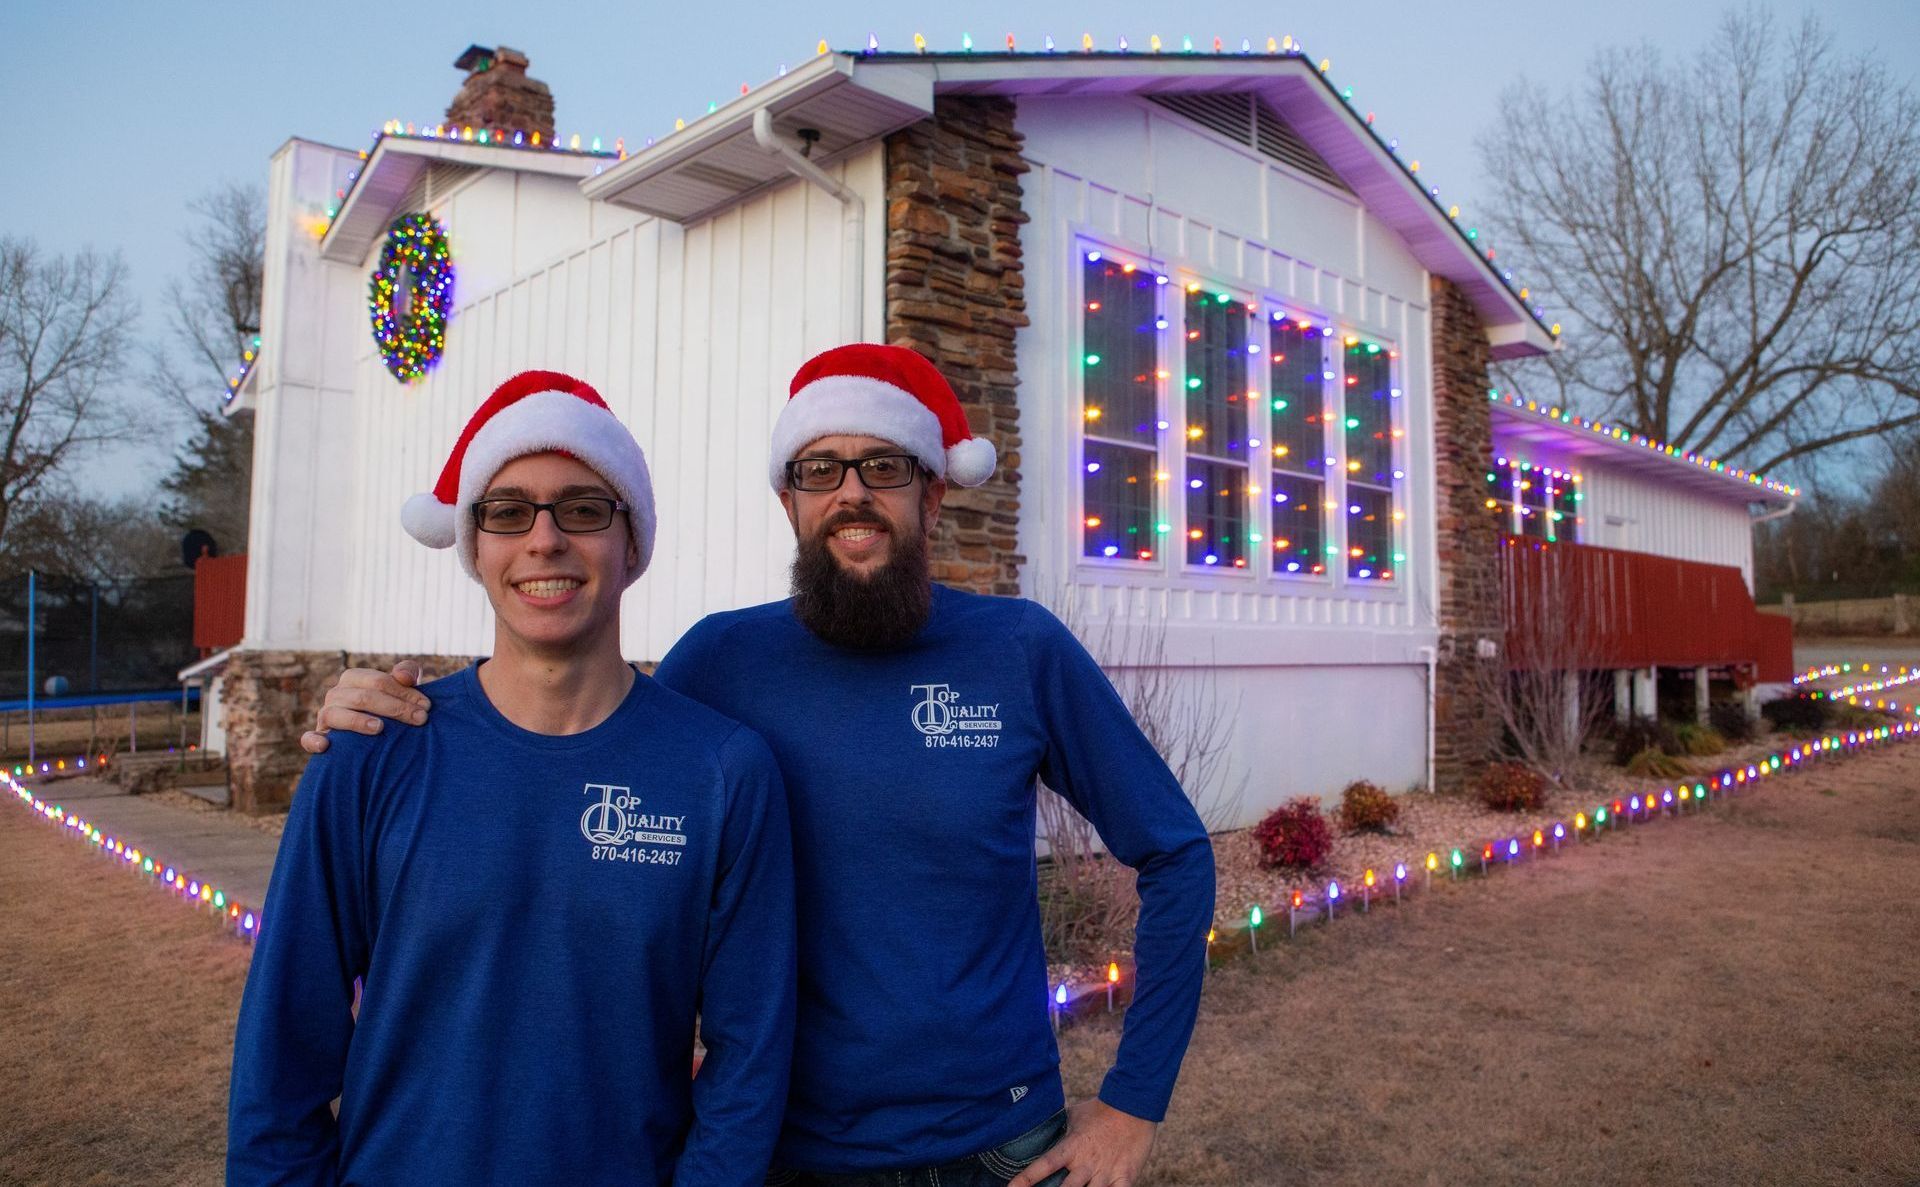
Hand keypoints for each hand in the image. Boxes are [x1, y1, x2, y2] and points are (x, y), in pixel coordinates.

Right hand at [299, 661, 431, 753]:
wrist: (373, 735)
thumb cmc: (389, 706)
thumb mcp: (399, 688)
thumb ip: (406, 674)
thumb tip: (404, 676)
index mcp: (353, 679)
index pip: (379, 682)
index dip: (404, 693)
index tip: (426, 707)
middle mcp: (336, 694)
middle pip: (363, 697)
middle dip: (394, 708)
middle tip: (420, 720)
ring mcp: (325, 715)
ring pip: (335, 714)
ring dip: (357, 721)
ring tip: (380, 728)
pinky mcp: (318, 736)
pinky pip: (309, 738)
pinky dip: (314, 741)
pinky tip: (327, 747)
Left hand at [1008, 1099, 1155, 1186]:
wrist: (1133, 1105)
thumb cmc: (1100, 1109)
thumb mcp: (1074, 1116)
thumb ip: (1059, 1128)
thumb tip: (1040, 1128)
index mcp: (1071, 1147)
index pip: (1045, 1165)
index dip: (1026, 1178)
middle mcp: (1086, 1163)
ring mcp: (1106, 1172)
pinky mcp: (1125, 1176)